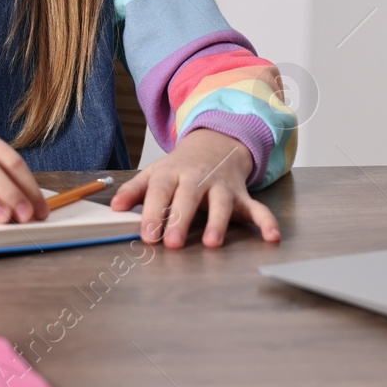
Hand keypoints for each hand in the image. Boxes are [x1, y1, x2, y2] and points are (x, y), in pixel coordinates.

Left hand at [109, 129, 279, 247]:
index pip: (161, 192)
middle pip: (189, 197)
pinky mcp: (242, 196)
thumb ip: (135, 190)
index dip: (153, 213)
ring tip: (212, 243)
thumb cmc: (180, 167)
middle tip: (172, 243)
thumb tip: (114, 207)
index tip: (147, 234)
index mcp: (173, 173)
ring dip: (218, 223)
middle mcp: (198, 179)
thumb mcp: (154, 173)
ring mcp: (222, 187)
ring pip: (221, 204)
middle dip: (180, 220)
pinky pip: (257, 208)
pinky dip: (267, 222)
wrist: (215, 144)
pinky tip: (272, 237)